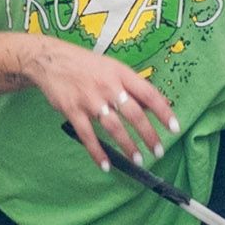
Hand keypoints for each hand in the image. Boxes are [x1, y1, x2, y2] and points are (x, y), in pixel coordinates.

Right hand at [19, 37, 180, 169]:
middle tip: (158, 150)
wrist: (50, 59)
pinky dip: (97, 152)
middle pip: (134, 114)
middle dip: (149, 135)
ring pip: (114, 127)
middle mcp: (108, 86)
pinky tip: (106, 165)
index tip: (174, 127)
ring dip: (128, 146)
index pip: (148, 94)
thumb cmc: (85, 64)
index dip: (163, 111)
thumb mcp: (112, 67)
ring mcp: (90, 100)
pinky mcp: (73, 111)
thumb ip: (131, 86)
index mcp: (120, 74)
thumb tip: (154, 104)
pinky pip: (88, 136)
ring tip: (138, 159)